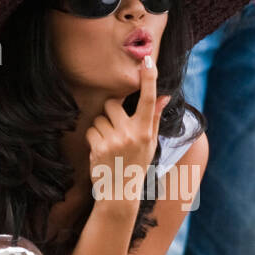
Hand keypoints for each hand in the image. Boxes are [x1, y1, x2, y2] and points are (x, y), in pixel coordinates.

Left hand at [86, 58, 169, 207]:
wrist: (119, 193)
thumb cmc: (136, 165)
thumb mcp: (150, 143)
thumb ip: (154, 118)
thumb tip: (163, 96)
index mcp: (146, 131)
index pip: (149, 100)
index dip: (148, 79)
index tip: (147, 61)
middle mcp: (131, 134)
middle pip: (113, 104)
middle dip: (111, 112)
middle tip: (116, 128)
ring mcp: (113, 141)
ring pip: (99, 118)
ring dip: (101, 127)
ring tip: (109, 144)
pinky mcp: (98, 148)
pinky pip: (90, 130)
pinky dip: (93, 138)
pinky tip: (101, 151)